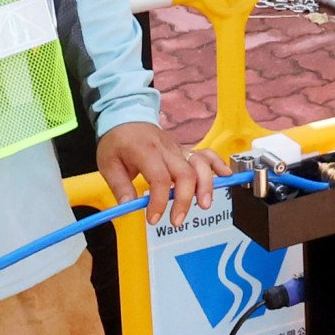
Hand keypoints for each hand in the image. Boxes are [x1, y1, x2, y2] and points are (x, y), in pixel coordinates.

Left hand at [98, 120, 222, 230]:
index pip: (159, 178)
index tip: (152, 218)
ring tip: (204, 205)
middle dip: (184, 200)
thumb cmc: (118, 140)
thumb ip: (120, 186)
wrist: (126, 114)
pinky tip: (226, 176)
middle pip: (184, 174)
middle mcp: (166, 149)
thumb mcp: (108, 163)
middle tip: (177, 220)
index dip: (159, 201)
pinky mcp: (185, 150)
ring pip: (199, 165)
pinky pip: (206, 154)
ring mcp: (178, 149)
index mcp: (145, 151)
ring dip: (205, 186)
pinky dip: (218, 164)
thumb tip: (128, 207)